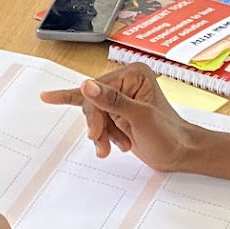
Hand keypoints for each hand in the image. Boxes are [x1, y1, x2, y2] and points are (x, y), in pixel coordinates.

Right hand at [39, 63, 203, 170]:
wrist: (180, 154)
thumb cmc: (170, 135)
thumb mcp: (140, 117)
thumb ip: (113, 101)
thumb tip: (87, 86)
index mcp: (133, 74)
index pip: (98, 90)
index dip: (95, 113)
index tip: (95, 132)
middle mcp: (126, 82)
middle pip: (92, 102)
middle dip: (98, 125)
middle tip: (102, 143)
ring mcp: (120, 98)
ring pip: (93, 113)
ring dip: (101, 134)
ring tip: (111, 148)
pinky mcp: (117, 113)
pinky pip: (93, 112)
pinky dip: (83, 117)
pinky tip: (50, 98)